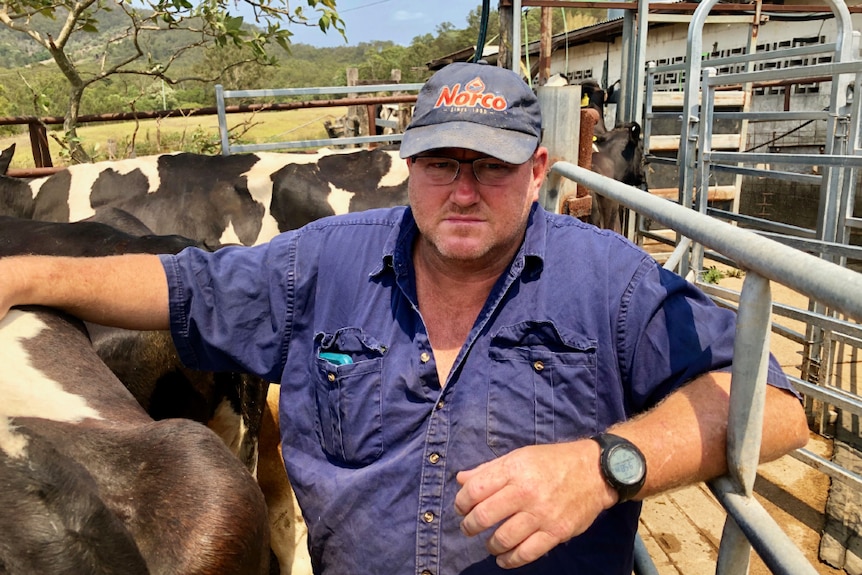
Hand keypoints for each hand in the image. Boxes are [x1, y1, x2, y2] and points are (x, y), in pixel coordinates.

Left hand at [454, 440, 616, 568]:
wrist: (595, 471)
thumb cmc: (553, 461)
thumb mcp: (519, 456)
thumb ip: (488, 469)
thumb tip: (460, 480)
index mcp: (514, 469)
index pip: (475, 489)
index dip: (461, 502)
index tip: (461, 508)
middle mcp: (526, 491)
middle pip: (484, 516)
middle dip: (469, 526)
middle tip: (469, 528)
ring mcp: (542, 514)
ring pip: (503, 538)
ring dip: (490, 545)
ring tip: (489, 544)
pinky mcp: (556, 532)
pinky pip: (527, 553)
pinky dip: (510, 560)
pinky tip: (504, 559)